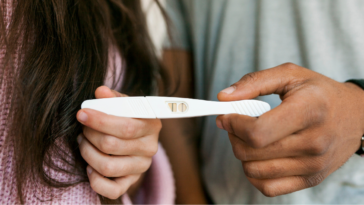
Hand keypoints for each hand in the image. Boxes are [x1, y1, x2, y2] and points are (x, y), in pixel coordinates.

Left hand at [76, 86, 161, 198]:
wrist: (135, 139)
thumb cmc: (126, 118)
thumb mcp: (123, 104)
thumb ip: (112, 98)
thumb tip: (101, 91)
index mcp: (151, 125)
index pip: (126, 127)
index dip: (101, 121)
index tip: (82, 114)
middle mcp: (150, 148)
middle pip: (112, 146)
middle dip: (90, 135)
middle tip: (82, 129)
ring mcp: (142, 167)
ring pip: (107, 167)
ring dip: (87, 154)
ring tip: (83, 143)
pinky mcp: (132, 182)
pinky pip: (112, 190)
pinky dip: (95, 180)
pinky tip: (90, 167)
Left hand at [216, 63, 363, 196]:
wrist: (356, 116)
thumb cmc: (320, 93)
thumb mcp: (290, 75)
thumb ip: (254, 82)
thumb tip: (223, 97)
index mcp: (308, 111)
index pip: (258, 132)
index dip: (233, 124)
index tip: (227, 116)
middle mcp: (314, 142)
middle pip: (251, 152)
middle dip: (233, 136)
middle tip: (236, 124)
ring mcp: (313, 165)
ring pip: (254, 171)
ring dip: (242, 154)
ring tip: (250, 138)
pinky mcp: (311, 179)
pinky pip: (267, 188)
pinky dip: (254, 173)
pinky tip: (259, 156)